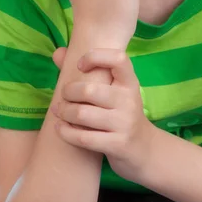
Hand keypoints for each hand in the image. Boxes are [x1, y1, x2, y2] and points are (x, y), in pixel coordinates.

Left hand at [52, 46, 154, 182]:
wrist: (144, 149)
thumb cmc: (122, 113)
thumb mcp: (115, 91)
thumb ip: (89, 71)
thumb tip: (57, 52)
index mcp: (130, 82)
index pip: (118, 59)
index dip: (95, 57)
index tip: (80, 66)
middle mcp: (129, 100)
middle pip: (90, 90)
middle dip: (69, 92)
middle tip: (63, 95)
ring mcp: (124, 123)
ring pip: (82, 114)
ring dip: (64, 112)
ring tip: (59, 111)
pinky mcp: (117, 145)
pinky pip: (83, 138)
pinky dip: (66, 132)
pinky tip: (59, 128)